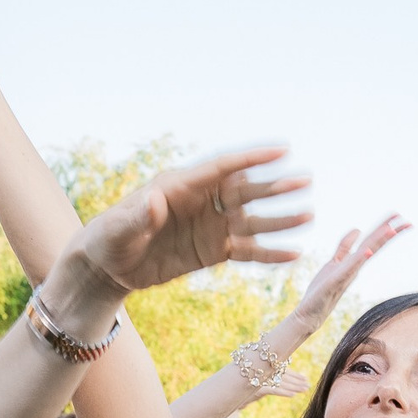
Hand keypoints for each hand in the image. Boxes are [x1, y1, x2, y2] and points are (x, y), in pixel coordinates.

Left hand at [61, 148, 311, 299]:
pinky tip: (294, 253)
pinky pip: (247, 251)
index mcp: (180, 187)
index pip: (222, 168)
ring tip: (309, 216)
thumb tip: (155, 201)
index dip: (252, 159)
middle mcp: (201, 202)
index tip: (282, 150)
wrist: (108, 267)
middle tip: (306, 181)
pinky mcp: (212, 251)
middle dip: (275, 187)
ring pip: (252, 220)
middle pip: (245, 191)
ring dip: (280, 219)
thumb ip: (139, 214)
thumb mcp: (118, 227)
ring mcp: (210, 227)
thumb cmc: (108, 239)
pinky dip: (269, 253)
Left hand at [272, 216, 409, 351]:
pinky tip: (366, 251)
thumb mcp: (334, 262)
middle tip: (408, 221)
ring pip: (365, 254)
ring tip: (392, 229)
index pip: (372, 241)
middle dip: (390, 232)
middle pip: (374, 245)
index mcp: (354, 262)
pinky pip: (348, 269)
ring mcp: (346, 274)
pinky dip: (358, 259)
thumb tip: (358, 229)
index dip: (384, 227)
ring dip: (378, 242)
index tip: (398, 215)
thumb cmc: (322, 290)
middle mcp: (354, 267)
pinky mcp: (335, 281)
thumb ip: (345, 247)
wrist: (310, 314)